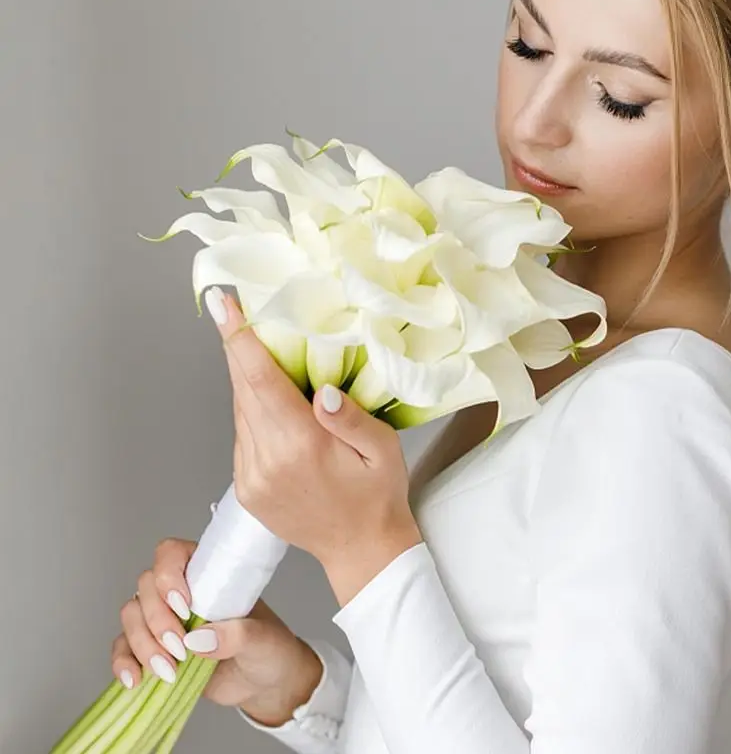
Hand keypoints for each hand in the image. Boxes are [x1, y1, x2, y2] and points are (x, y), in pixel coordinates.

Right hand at [112, 537, 322, 725]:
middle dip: (157, 620)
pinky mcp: (153, 649)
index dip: (169, 575)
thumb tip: (200, 639)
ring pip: (131, 615)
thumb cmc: (269, 649)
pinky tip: (135, 680)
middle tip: (180, 650)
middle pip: (146, 587)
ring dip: (142, 644)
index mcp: (209, 573)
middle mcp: (182, 591)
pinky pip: (123, 647)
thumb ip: (238, 635)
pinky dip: (122, 662)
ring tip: (169, 671)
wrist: (266, 683)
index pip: (172, 553)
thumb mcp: (263, 639)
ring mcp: (164, 620)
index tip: (184, 607)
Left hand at [206, 287, 422, 601]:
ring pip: (240, 410)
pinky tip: (271, 399)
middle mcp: (268, 462)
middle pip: (243, 389)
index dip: (238, 339)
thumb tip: (323, 391)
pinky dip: (252, 409)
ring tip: (258, 347)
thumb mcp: (383, 451)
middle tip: (233, 308)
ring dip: (246, 377)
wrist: (361, 551)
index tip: (221, 305)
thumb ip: (351, 419)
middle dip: (237, 346)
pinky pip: (243, 434)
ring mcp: (252, 478)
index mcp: (302, 447)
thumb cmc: (378, 496)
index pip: (260, 381)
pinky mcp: (246, 488)